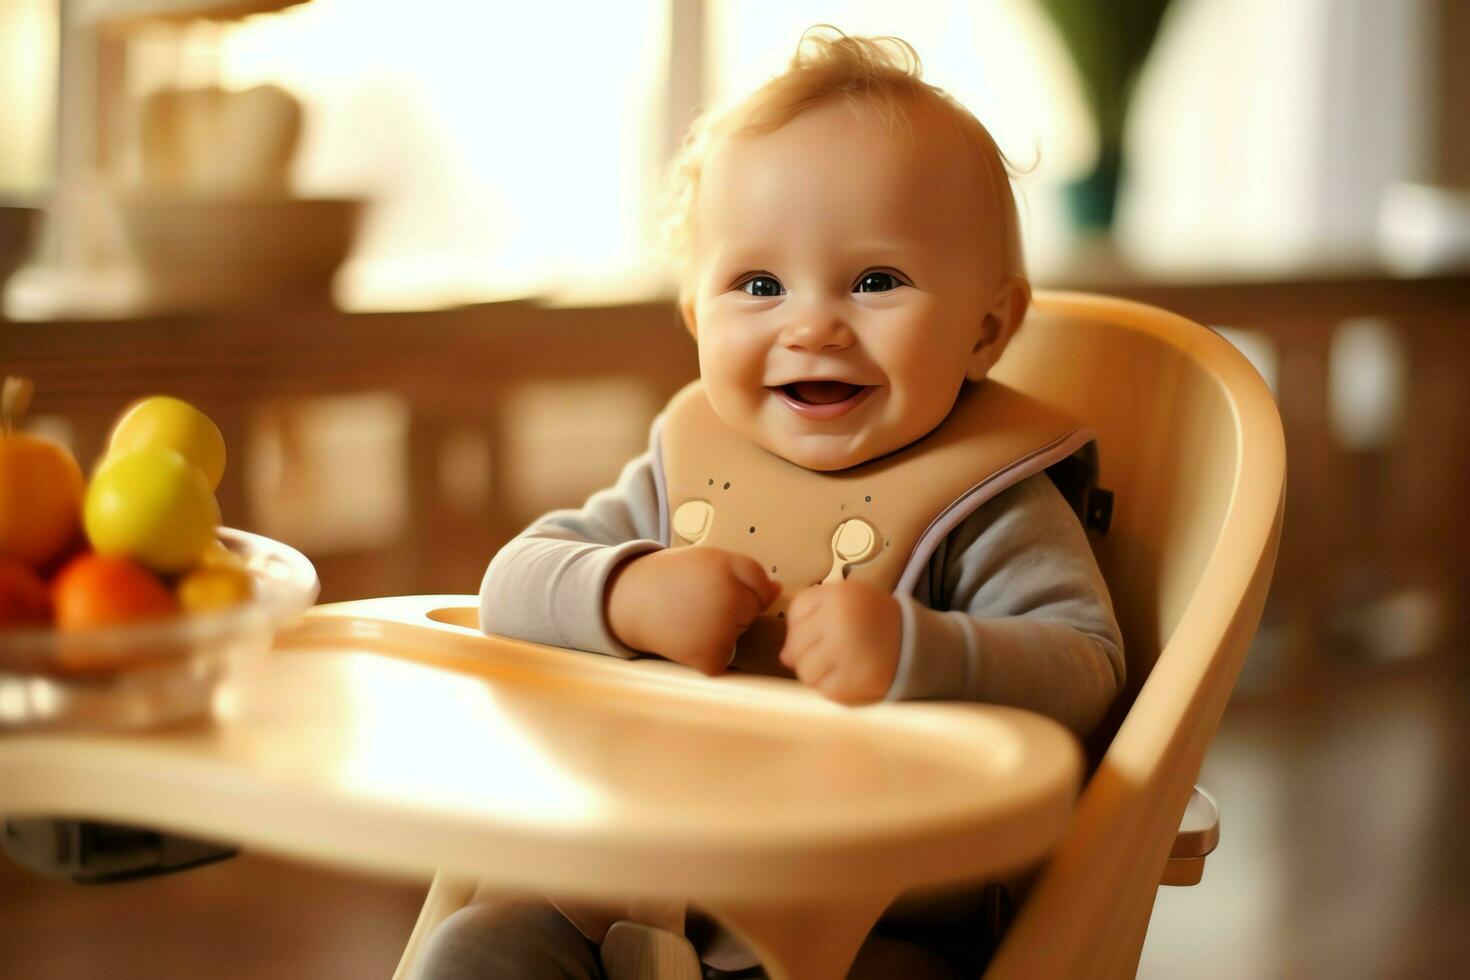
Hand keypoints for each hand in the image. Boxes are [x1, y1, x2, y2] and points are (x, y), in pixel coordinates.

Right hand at [605, 547, 779, 674]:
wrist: (630, 601)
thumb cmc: (674, 578)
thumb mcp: (711, 559)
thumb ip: (749, 571)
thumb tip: (779, 592)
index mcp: (730, 571)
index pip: (762, 588)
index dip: (738, 586)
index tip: (710, 583)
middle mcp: (730, 601)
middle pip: (752, 612)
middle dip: (733, 608)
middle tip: (697, 601)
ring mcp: (721, 633)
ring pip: (739, 635)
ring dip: (722, 632)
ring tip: (689, 618)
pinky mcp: (711, 659)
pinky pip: (725, 659)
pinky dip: (709, 655)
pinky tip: (687, 640)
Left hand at [779, 579, 900, 704]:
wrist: (916, 642)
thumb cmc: (874, 620)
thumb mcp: (846, 602)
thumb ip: (811, 617)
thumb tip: (784, 657)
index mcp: (837, 595)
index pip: (796, 612)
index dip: (802, 624)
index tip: (823, 628)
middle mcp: (839, 621)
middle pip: (796, 645)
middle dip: (807, 652)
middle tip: (832, 652)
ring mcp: (846, 652)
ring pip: (805, 671)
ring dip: (818, 673)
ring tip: (840, 666)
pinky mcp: (855, 679)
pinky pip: (825, 690)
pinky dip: (835, 687)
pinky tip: (851, 677)